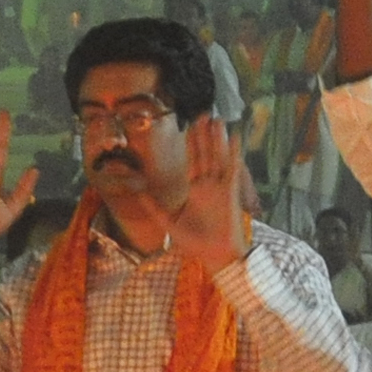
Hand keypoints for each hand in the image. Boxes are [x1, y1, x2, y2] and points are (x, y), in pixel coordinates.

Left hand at [162, 113, 252, 270]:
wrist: (215, 257)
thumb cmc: (196, 243)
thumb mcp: (170, 222)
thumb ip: (155, 207)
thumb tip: (138, 193)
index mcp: (195, 190)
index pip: (193, 161)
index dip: (192, 144)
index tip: (188, 126)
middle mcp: (209, 185)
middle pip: (205, 154)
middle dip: (204, 135)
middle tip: (203, 114)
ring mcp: (220, 188)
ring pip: (218, 157)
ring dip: (217, 139)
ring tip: (216, 120)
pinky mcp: (230, 193)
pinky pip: (232, 170)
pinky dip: (233, 154)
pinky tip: (233, 138)